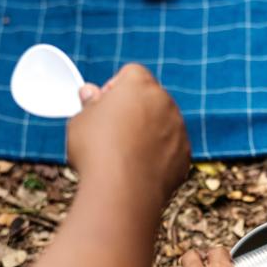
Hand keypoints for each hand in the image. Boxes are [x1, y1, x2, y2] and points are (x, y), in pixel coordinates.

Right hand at [67, 64, 189, 203]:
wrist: (124, 192)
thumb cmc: (97, 152)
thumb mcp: (80, 121)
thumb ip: (89, 103)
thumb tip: (90, 94)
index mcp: (140, 85)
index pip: (132, 74)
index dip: (115, 89)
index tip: (103, 108)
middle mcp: (166, 103)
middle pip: (151, 99)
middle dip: (134, 111)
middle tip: (112, 133)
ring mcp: (179, 130)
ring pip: (163, 125)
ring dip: (148, 133)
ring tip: (125, 156)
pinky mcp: (185, 156)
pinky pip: (171, 149)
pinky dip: (159, 156)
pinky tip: (139, 170)